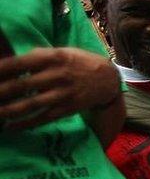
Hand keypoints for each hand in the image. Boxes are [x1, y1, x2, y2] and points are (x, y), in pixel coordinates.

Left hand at [0, 47, 120, 131]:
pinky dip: (27, 123)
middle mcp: (58, 75)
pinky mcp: (68, 108)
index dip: (1, 70)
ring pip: (31, 104)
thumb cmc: (80, 62)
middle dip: (2, 92)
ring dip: (9, 110)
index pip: (20, 63)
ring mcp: (63, 93)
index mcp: (53, 57)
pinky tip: (11, 127)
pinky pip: (44, 117)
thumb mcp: (61, 52)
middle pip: (22, 85)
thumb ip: (38, 56)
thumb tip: (11, 62)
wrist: (109, 79)